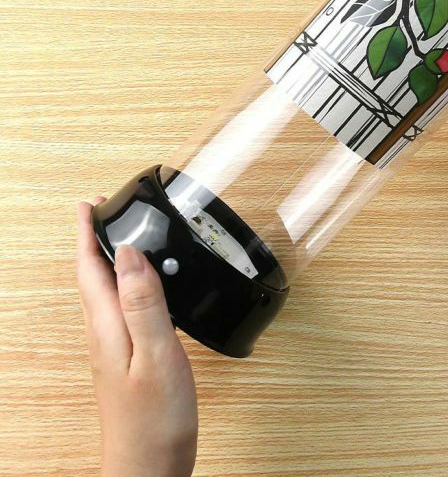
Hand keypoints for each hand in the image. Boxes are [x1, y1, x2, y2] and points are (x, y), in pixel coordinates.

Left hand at [75, 198, 197, 476]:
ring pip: (106, 292)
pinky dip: (129, 285)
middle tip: (107, 210)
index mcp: (108, 326)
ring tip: (123, 239)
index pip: (91, 268)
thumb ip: (143, 302)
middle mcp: (106, 333)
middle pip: (94, 276)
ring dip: (111, 261)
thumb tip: (130, 252)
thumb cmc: (153, 419)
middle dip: (97, 240)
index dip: (88, 233)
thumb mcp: (155, 354)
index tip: (91, 203)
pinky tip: (145, 289)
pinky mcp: (128, 359)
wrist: (149, 469)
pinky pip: (122, 309)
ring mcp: (114, 348)